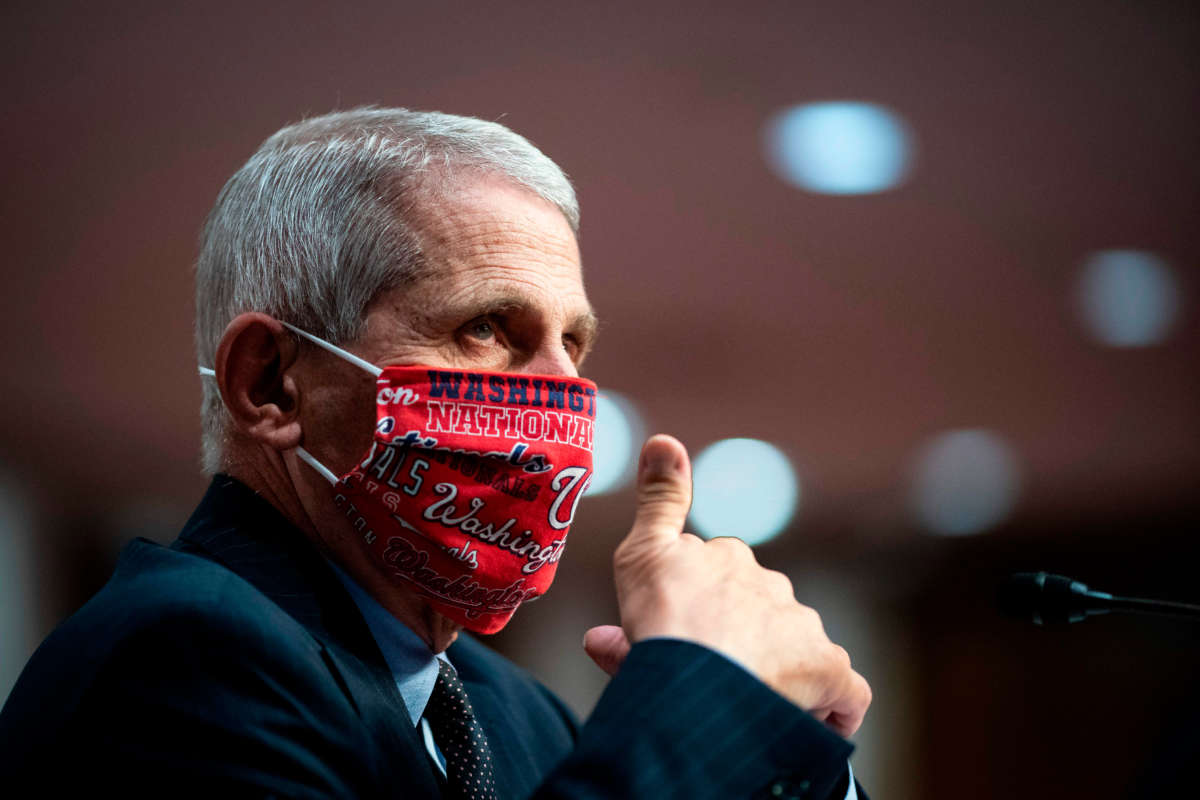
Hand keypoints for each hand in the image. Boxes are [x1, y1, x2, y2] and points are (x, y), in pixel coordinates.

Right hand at [583, 434, 871, 736]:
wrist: (695, 675)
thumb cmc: (661, 618)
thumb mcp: (642, 552)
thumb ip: (658, 501)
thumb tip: (665, 439)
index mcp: (728, 560)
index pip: (718, 579)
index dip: (696, 608)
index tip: (674, 636)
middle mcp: (772, 587)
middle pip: (756, 618)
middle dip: (736, 644)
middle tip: (703, 679)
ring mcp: (803, 630)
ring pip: (795, 652)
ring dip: (776, 675)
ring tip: (743, 708)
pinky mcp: (830, 672)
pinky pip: (844, 693)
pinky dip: (832, 710)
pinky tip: (811, 723)